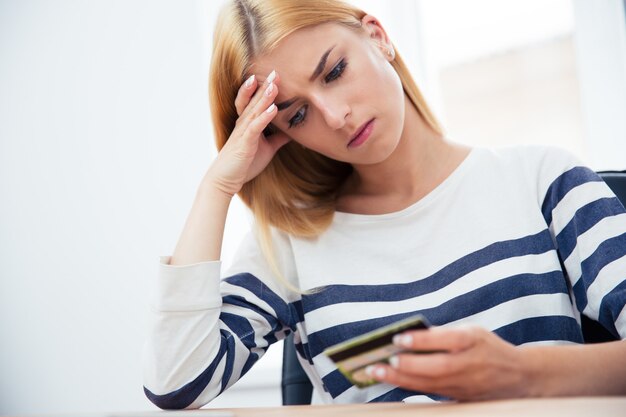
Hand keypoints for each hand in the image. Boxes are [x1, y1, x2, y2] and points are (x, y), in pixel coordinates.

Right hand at [206, 70, 290, 196]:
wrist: (225, 180)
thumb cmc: (244, 165)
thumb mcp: (266, 149)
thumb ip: (277, 139)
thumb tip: (292, 133)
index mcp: (247, 124)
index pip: (255, 102)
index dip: (263, 89)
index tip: (275, 76)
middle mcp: (243, 125)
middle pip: (254, 102)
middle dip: (264, 86)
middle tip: (275, 71)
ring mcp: (243, 133)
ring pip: (254, 111)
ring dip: (264, 98)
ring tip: (274, 85)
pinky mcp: (244, 144)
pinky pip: (255, 128)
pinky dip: (264, 117)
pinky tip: (273, 109)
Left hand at [365, 325, 530, 400]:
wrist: (517, 376)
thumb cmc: (487, 347)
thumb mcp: (471, 331)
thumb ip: (443, 333)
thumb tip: (411, 335)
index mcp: (472, 341)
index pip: (446, 340)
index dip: (421, 341)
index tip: (398, 338)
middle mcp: (469, 364)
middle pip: (435, 368)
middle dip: (406, 366)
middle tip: (381, 362)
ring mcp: (464, 384)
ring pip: (429, 384)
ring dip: (400, 379)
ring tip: (376, 372)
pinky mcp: (459, 396)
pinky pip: (431, 392)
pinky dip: (409, 386)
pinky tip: (391, 380)